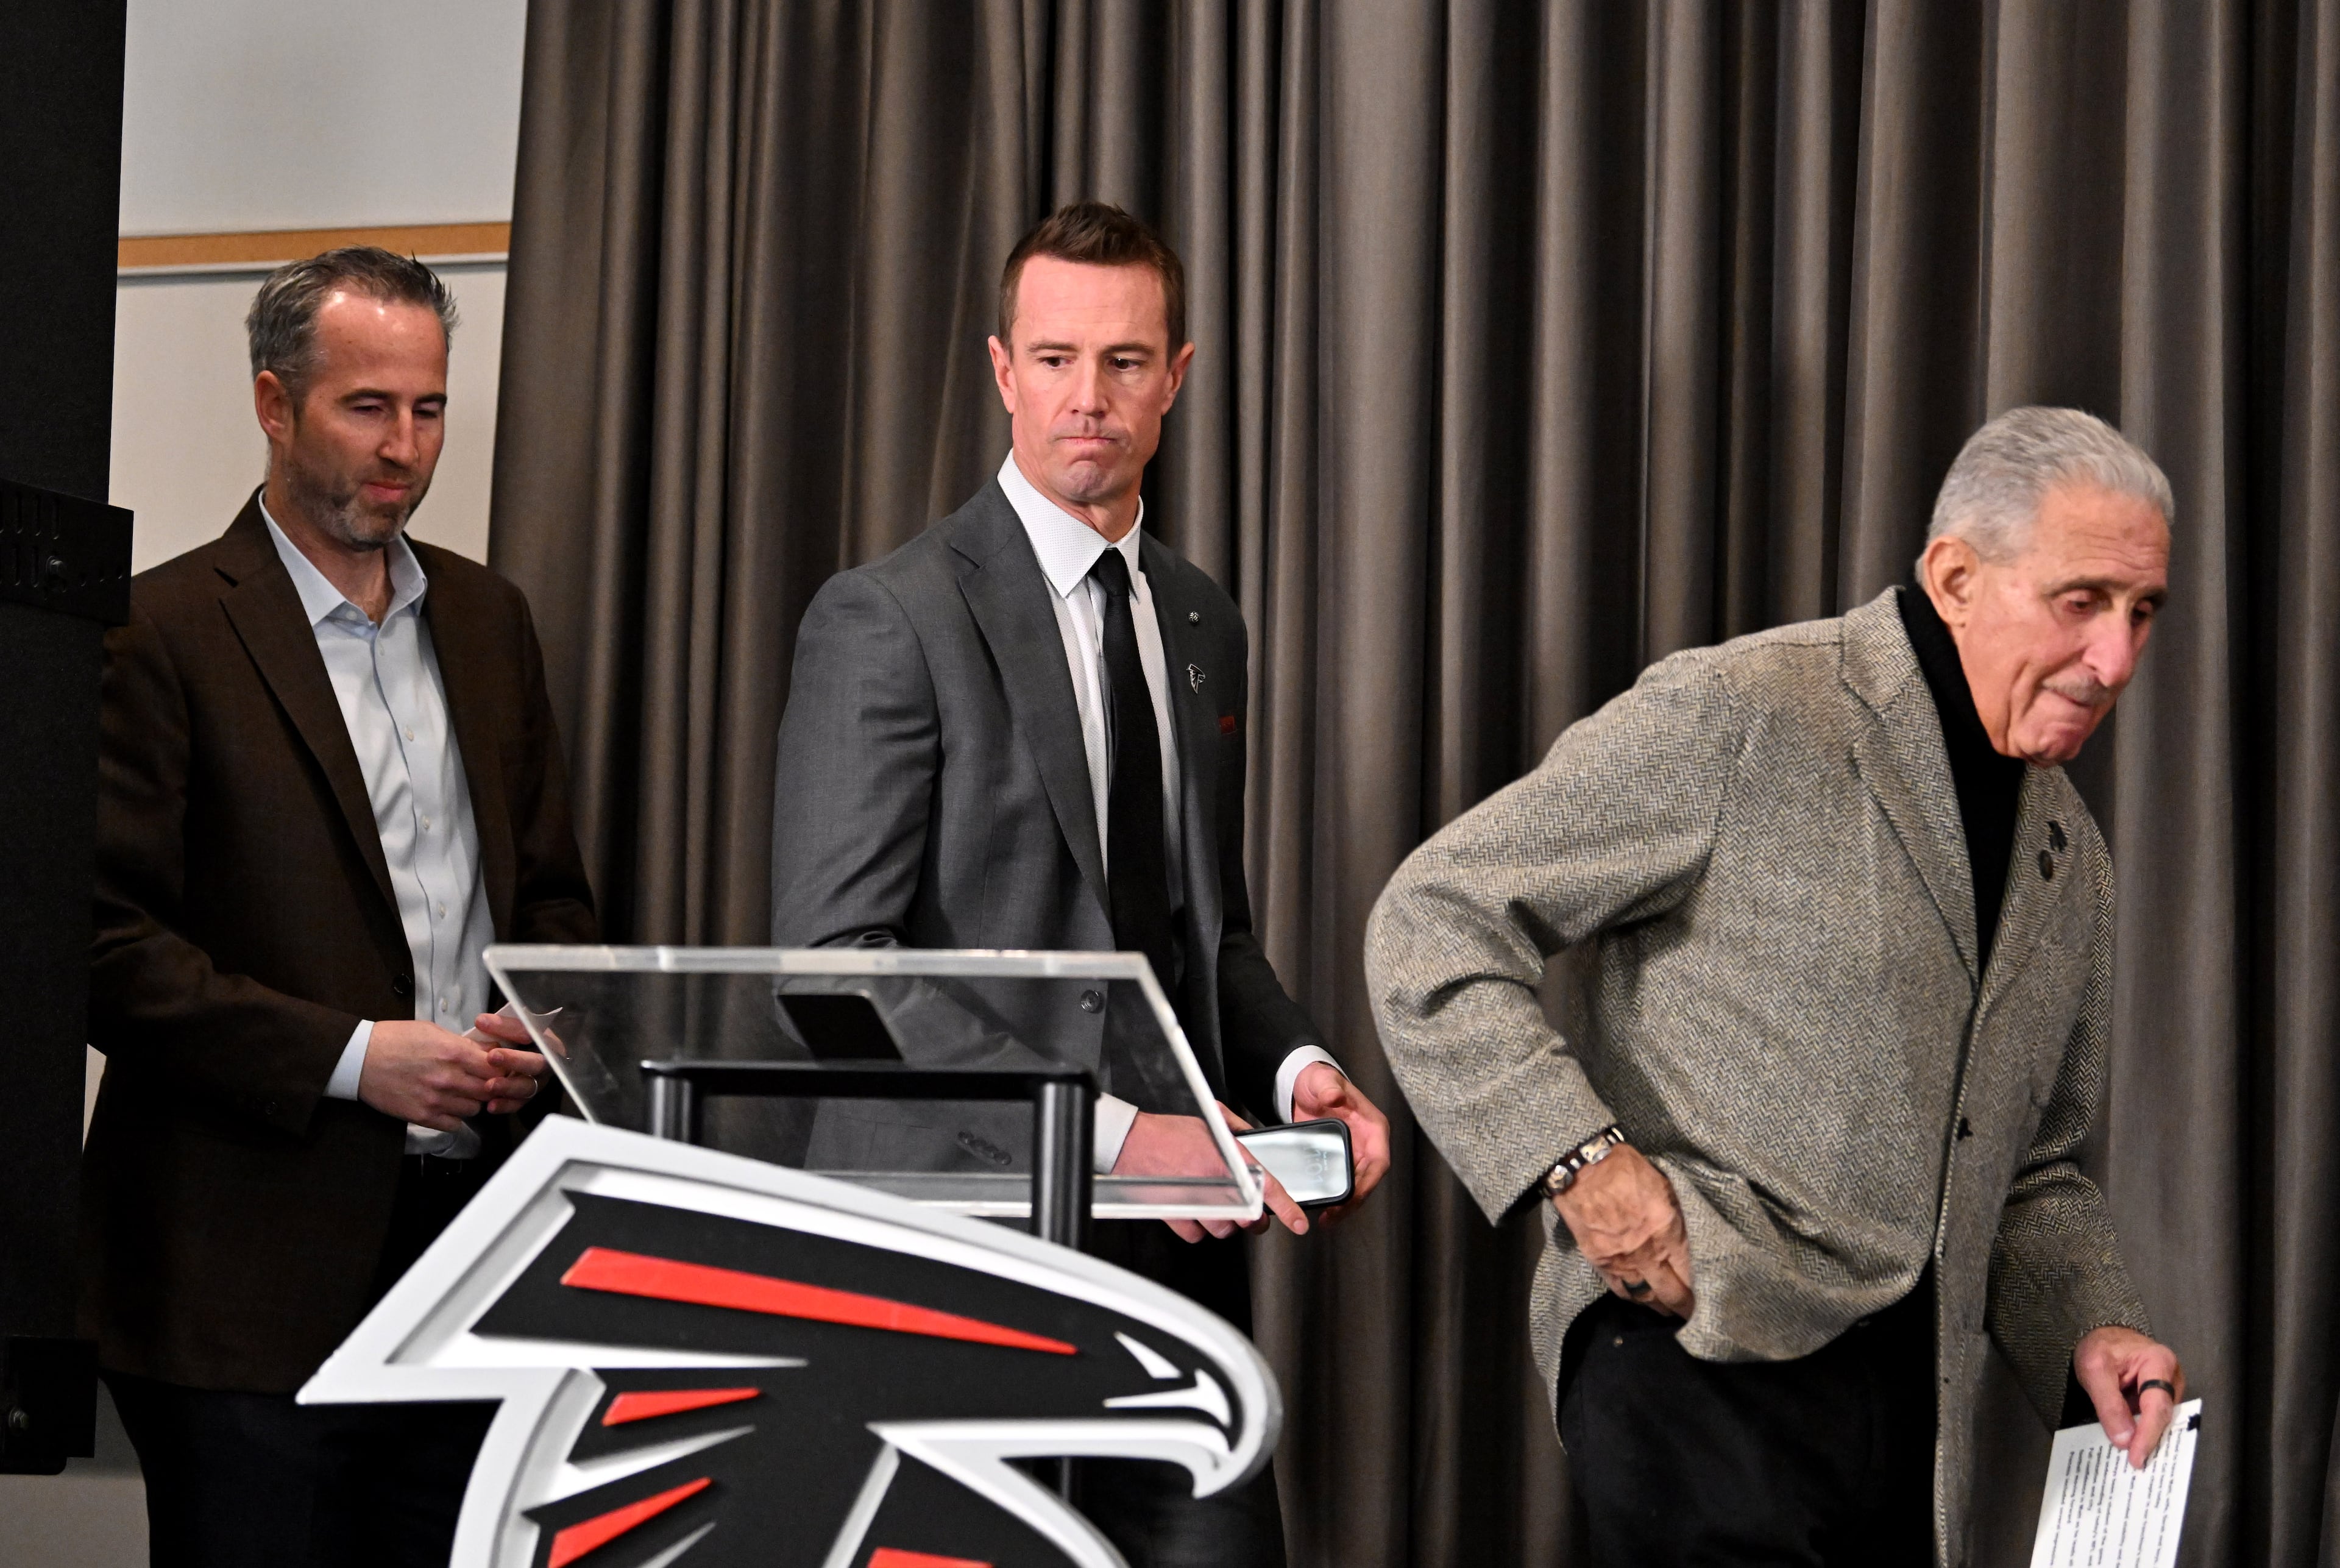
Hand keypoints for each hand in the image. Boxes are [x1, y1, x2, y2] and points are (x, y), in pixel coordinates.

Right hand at [358, 1020, 498, 1130]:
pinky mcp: (422, 1115)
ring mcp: (436, 1099)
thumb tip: (487, 1051)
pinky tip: (448, 1107)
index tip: (496, 1068)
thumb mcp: (432, 1031)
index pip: (496, 1067)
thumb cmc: (394, 1040)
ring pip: (474, 1109)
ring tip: (461, 1093)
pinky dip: (455, 1118)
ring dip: (471, 1102)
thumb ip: (462, 1044)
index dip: (499, 1068)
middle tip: (482, 1082)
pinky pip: (454, 1125)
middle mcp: (448, 1078)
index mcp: (453, 1052)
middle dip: (489, 1086)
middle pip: (489, 1090)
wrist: (360, 1059)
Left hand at [466, 1010, 552, 1114]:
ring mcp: (538, 1082)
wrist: (515, 1055)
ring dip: (508, 1086)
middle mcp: (546, 1063)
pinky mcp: (526, 1097)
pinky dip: (505, 1105)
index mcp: (546, 1040)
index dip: (511, 1029)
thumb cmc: (513, 1038)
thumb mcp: (511, 1027)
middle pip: (536, 1063)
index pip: (534, 1032)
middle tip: (492, 1057)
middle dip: (515, 1060)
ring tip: (489, 1086)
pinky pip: (519, 1104)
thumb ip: (500, 1025)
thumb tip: (481, 1022)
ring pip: (528, 1087)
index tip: (485, 1024)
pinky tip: (491, 1106)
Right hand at [1113, 1104, 1308, 1241]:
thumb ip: (1236, 1128)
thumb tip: (1253, 1136)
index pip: (1266, 1187)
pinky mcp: (1175, 1217)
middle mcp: (1213, 1184)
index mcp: (1226, 1158)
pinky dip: (1197, 1226)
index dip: (1286, 1208)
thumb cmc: (1167, 1131)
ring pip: (1223, 1230)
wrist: (1130, 1142)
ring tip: (1211, 1201)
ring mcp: (1194, 1203)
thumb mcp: (1210, 1119)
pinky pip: (1197, 1235)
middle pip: (1247, 1218)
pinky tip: (1192, 1209)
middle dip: (1250, 1215)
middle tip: (1245, 1206)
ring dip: (1222, 1220)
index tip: (1298, 1221)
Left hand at [1289, 1062, 1391, 1221]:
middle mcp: (1368, 1143)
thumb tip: (1333, 1096)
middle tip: (1335, 1216)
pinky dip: (1335, 1195)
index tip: (1354, 1197)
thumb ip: (1328, 1087)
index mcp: (1373, 1127)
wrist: (1307, 1086)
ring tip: (1327, 1219)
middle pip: (1369, 1178)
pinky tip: (1322, 1208)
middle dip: (1355, 1200)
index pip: (1379, 1160)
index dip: (1369, 1181)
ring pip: (1357, 1184)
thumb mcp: (1322, 1081)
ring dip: (1345, 1203)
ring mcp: (1355, 1153)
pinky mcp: (1341, 1159)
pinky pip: (1342, 1181)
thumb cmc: (1319, 1082)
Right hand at [1551, 1144, 1695, 1319]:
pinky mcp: (1600, 1261)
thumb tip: (1687, 1235)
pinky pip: (1620, 1289)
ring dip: (1660, 1306)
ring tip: (1669, 1311)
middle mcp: (1647, 1252)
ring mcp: (1622, 1260)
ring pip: (1647, 1296)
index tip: (1711, 1297)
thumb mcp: (1663, 1185)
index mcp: (1667, 1230)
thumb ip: (1676, 1214)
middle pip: (1672, 1292)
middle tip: (1694, 1313)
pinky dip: (1633, 1297)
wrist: (1581, 1166)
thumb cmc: (1624, 1167)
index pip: (1691, 1271)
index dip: (1702, 1289)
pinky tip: (1641, 1299)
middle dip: (1685, 1307)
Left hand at [2074, 1326, 2185, 1468]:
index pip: (2157, 1407)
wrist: (2101, 1336)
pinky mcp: (2158, 1398)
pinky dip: (2140, 1431)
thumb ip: (2109, 1404)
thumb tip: (2124, 1440)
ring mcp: (2168, 1389)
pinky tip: (2130, 1446)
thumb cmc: (2099, 1346)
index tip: (2137, 1458)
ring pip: (2159, 1421)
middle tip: (2136, 1466)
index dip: (2147, 1435)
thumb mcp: (2095, 1370)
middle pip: (2163, 1416)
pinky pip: (2151, 1418)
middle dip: (2149, 1441)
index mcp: (2159, 1362)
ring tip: (2132, 1461)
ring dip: (2145, 1438)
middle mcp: (2171, 1377)